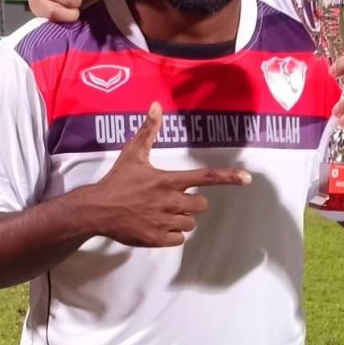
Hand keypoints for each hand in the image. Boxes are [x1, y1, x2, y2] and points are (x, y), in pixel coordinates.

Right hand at [83, 103, 250, 246]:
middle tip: (174, 199)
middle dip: (192, 203)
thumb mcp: (133, 153)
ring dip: (181, 219)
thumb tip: (156, 105)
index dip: (228, 178)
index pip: (205, 177)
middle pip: (202, 205)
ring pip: (190, 223)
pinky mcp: (156, 239)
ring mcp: (164, 221)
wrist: (96, 210)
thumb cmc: (117, 180)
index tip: (247, 179)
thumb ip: (148, 130)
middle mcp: (170, 201)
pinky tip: (157, 225)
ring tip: (161, 212)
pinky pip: (178, 239)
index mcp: (169, 180)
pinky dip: (171, 234)